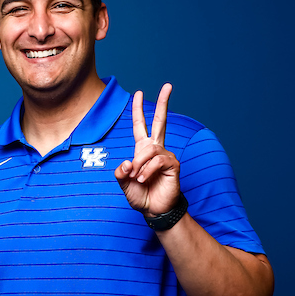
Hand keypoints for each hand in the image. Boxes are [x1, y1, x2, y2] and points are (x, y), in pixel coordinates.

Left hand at [115, 84, 180, 215]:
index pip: (140, 126)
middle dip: (163, 103)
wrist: (154, 210)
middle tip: (168, 85)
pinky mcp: (173, 164)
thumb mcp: (124, 183)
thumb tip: (128, 162)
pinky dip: (148, 170)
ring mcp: (166, 155)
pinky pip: (157, 160)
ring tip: (139, 178)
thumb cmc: (141, 195)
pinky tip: (144, 179)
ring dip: (140, 164)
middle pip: (160, 121)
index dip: (138, 111)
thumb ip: (121, 172)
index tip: (138, 94)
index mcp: (143, 150)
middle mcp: (156, 149)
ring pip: (149, 149)